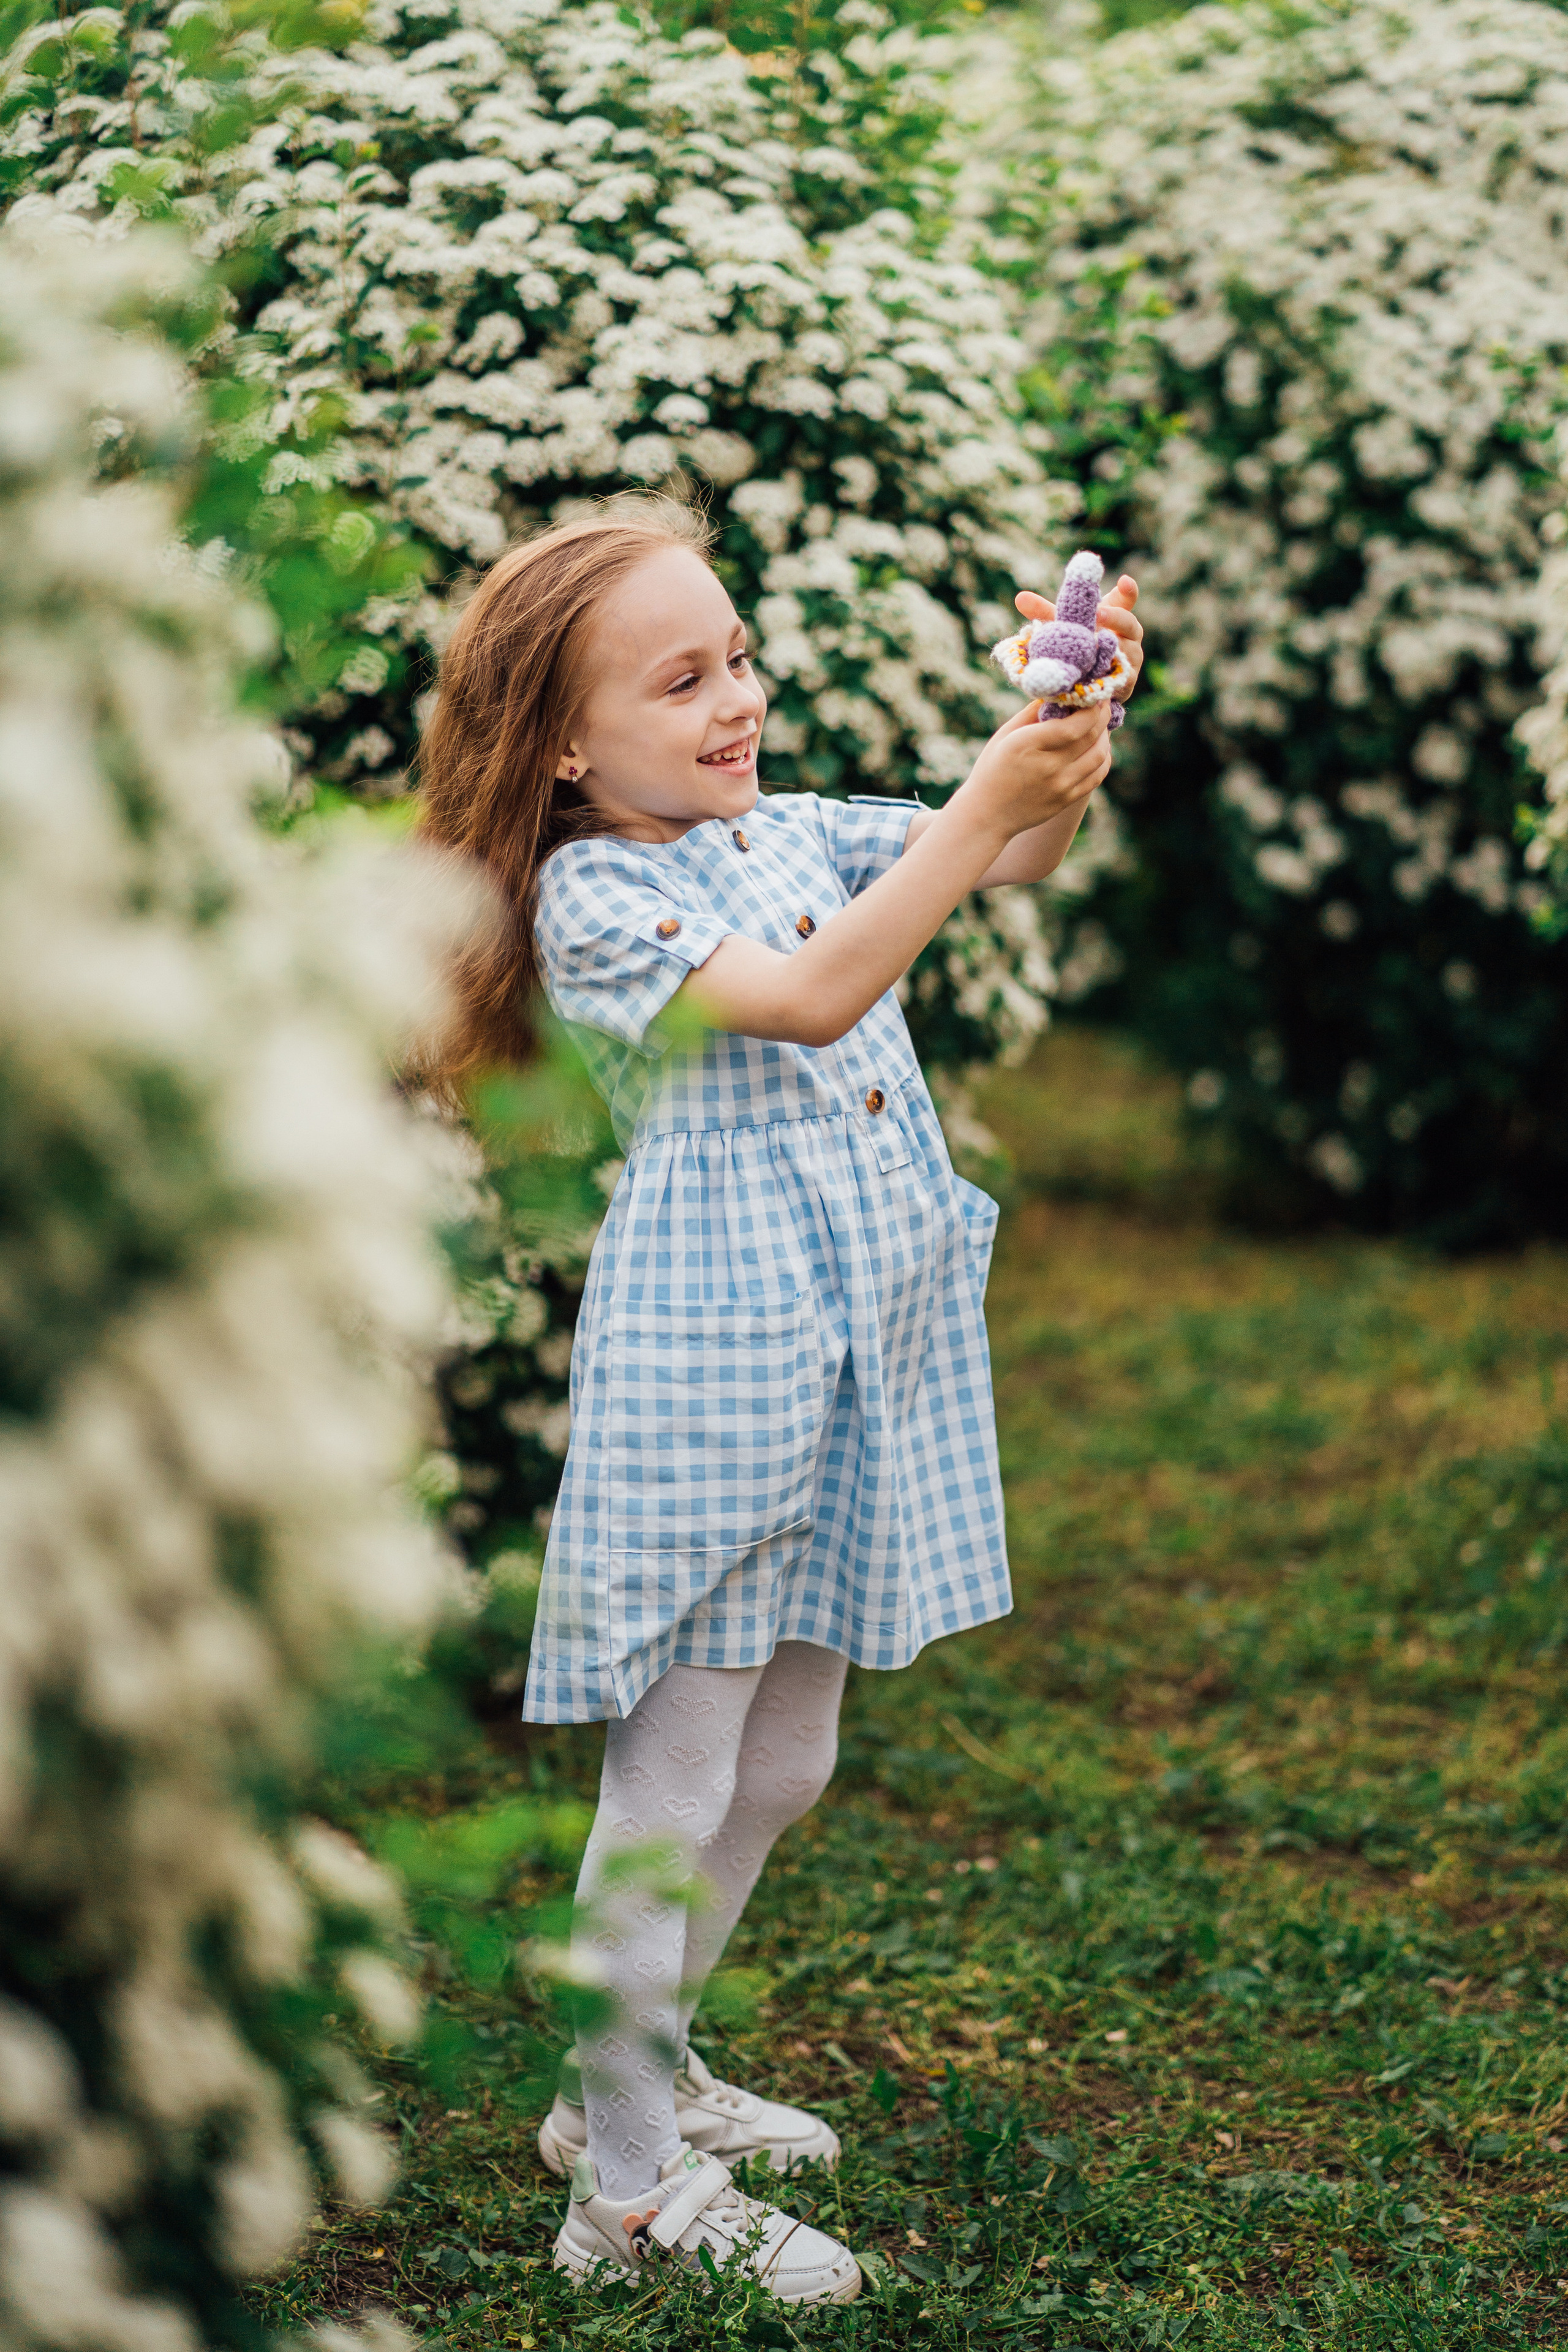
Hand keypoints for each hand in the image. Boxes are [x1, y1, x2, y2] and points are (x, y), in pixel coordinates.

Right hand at [958, 696, 1112, 840]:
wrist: (987, 815)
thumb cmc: (992, 769)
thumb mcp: (1004, 735)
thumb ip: (1031, 713)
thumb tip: (1059, 693)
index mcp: (1027, 745)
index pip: (1073, 725)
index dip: (1092, 708)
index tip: (1095, 694)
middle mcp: (1048, 766)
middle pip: (1091, 736)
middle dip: (1102, 715)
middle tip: (1103, 703)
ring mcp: (1060, 786)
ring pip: (1100, 755)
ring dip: (1105, 735)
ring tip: (1101, 724)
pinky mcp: (1067, 799)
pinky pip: (1097, 775)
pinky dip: (1103, 757)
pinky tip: (1099, 747)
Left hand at [1016, 572, 1143, 701]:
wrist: (1085, 685)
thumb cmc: (1079, 646)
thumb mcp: (1063, 627)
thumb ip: (1045, 612)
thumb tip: (1020, 598)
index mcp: (1116, 617)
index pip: (1126, 599)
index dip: (1128, 590)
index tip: (1123, 580)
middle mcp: (1128, 636)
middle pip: (1129, 623)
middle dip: (1115, 617)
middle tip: (1097, 614)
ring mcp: (1130, 660)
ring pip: (1127, 651)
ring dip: (1114, 647)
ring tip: (1098, 642)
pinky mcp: (1125, 683)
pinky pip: (1121, 678)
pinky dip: (1108, 674)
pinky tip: (1096, 673)